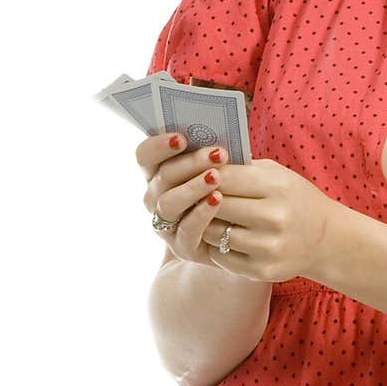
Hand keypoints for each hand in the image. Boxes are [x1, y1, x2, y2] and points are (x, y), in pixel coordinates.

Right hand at [137, 131, 234, 270]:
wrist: (241, 230)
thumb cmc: (230, 187)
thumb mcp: (221, 167)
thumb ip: (211, 153)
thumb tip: (215, 138)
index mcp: (158, 172)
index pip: (145, 155)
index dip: (158, 146)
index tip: (181, 138)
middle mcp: (156, 198)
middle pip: (162, 177)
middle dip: (190, 163)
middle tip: (217, 154)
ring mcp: (166, 224)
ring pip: (168, 203)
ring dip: (192, 187)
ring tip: (216, 177)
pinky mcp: (182, 247)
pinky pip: (186, 230)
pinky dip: (201, 213)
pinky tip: (217, 200)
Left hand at [198, 157, 341, 283]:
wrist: (325, 238)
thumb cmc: (293, 199)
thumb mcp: (276, 175)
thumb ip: (242, 168)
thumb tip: (199, 161)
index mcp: (278, 187)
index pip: (225, 177)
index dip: (204, 176)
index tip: (194, 175)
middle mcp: (275, 217)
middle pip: (217, 205)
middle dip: (201, 200)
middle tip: (190, 196)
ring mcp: (269, 247)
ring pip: (214, 233)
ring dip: (205, 225)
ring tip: (204, 217)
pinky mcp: (263, 270)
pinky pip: (221, 256)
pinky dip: (215, 246)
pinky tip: (220, 237)